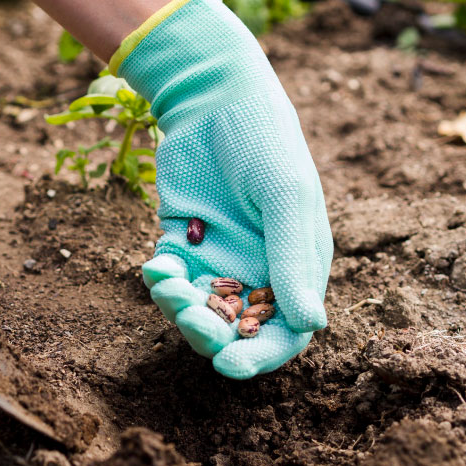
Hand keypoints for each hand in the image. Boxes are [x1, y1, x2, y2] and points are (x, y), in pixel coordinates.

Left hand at [115, 0, 332, 378]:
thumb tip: (311, 326)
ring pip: (196, 307)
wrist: (213, 99)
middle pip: (235, 327)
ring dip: (178, 307)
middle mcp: (258, 267)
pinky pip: (169, 277)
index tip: (229, 366)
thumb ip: (293, 259)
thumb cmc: (264, 142)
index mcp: (297, 265)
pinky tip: (153, 265)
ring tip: (165, 283)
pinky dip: (159, 280)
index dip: (261, 354)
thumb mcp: (284, 197)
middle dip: (210, 334)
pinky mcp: (182, 239)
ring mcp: (218, 255)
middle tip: (189, 320)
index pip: (285, 330)